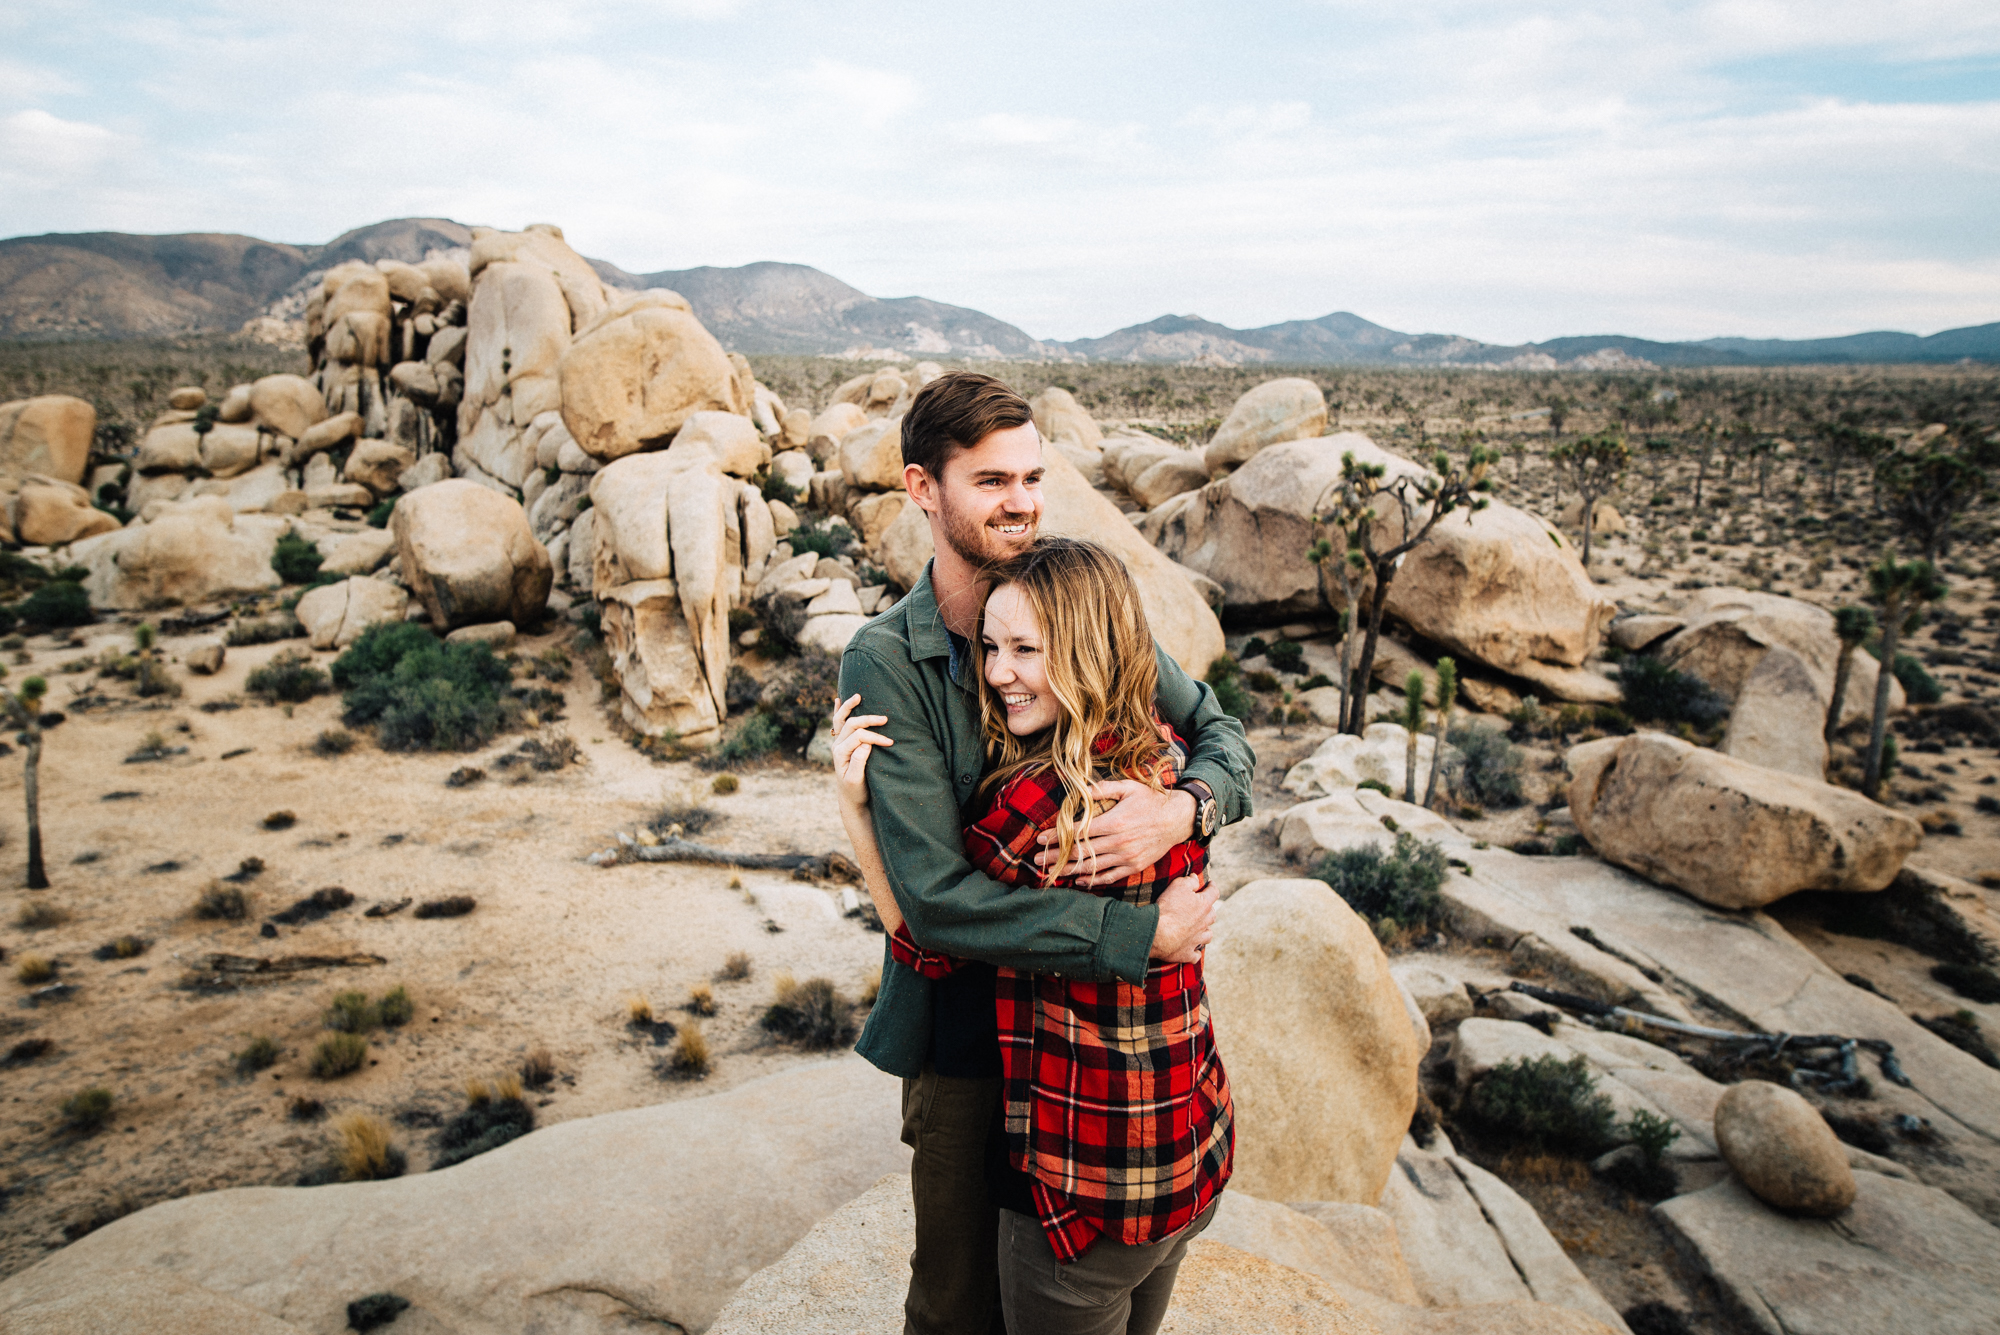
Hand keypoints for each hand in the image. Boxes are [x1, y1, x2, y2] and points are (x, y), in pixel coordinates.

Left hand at [830, 693, 891, 811]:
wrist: (850, 797)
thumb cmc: (856, 790)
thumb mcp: (857, 780)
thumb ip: (859, 762)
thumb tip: (866, 743)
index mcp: (840, 753)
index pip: (859, 737)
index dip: (875, 737)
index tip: (891, 743)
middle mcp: (837, 745)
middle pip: (852, 724)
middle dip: (869, 720)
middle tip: (886, 719)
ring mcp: (838, 742)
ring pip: (842, 719)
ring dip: (849, 706)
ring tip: (858, 696)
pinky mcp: (842, 742)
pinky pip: (837, 723)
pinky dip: (838, 710)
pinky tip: (838, 699)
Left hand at [1035, 780, 1195, 884]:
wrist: (1177, 819)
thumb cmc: (1151, 800)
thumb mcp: (1128, 787)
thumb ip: (1103, 789)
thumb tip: (1080, 789)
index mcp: (1114, 822)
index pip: (1078, 832)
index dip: (1057, 837)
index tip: (1041, 840)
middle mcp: (1118, 842)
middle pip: (1080, 852)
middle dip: (1056, 857)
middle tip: (1037, 859)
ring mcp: (1126, 857)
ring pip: (1092, 867)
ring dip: (1069, 871)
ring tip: (1051, 872)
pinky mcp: (1134, 866)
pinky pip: (1109, 877)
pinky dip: (1093, 880)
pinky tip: (1079, 880)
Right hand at [1149, 875, 1215, 962]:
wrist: (1157, 933)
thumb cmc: (1168, 907)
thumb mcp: (1178, 886)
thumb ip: (1190, 881)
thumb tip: (1196, 878)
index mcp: (1204, 905)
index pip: (1214, 892)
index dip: (1212, 886)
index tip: (1211, 884)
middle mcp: (1204, 923)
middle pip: (1212, 915)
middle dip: (1208, 910)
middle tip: (1203, 907)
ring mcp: (1197, 939)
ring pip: (1208, 935)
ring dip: (1205, 931)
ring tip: (1200, 928)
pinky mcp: (1187, 953)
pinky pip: (1195, 955)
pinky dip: (1195, 952)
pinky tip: (1193, 950)